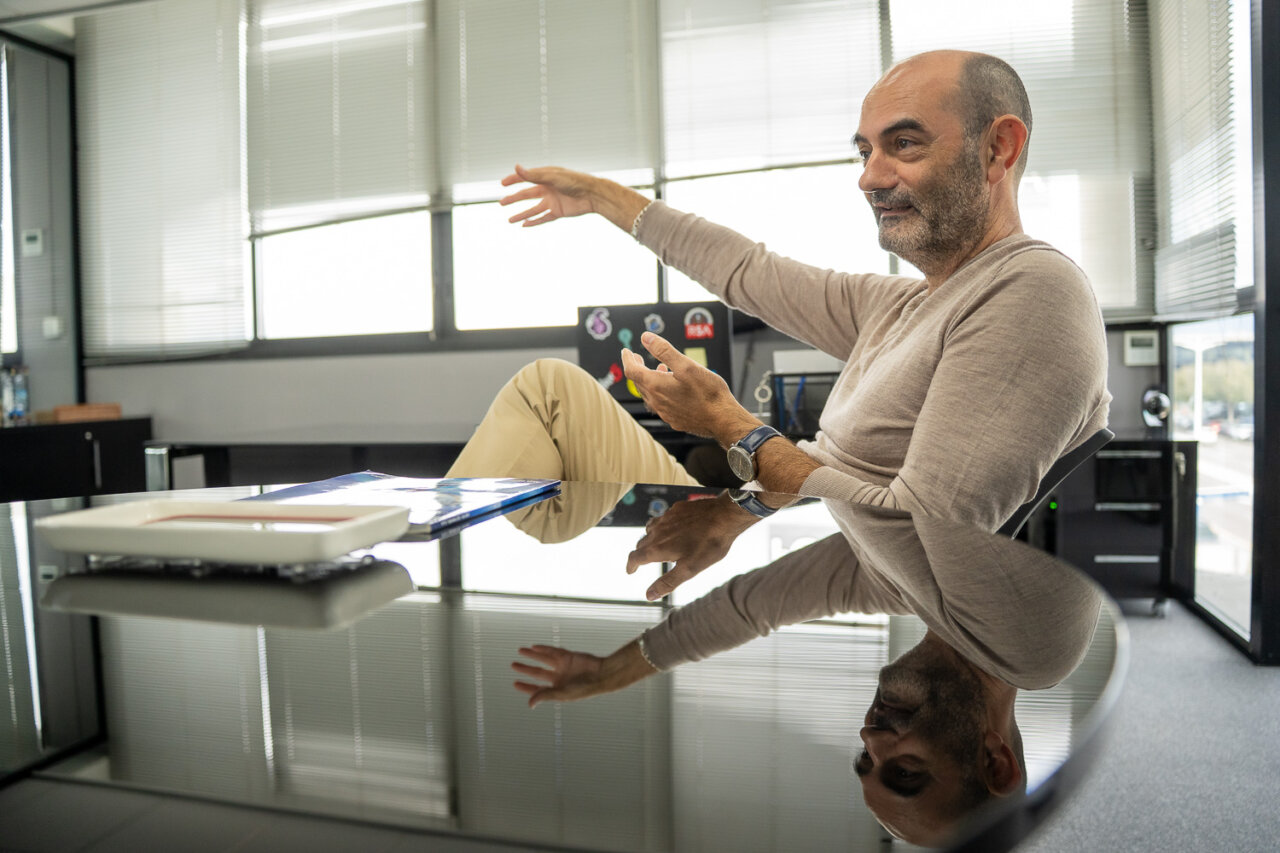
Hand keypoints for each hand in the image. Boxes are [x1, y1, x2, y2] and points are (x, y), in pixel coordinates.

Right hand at [499, 164, 648, 230]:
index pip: (525, 178)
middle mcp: (547, 188)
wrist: (592, 195)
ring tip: (509, 220)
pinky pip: (543, 218)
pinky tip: (524, 225)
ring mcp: (552, 201)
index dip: (513, 180)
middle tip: (501, 203)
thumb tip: (516, 167)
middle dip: (514, 199)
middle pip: (526, 195)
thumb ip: (533, 175)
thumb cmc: (574, 181)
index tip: (502, 184)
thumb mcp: (551, 177)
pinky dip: (534, 222)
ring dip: (521, 214)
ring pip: (533, 209)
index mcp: (545, 176)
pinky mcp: (558, 212)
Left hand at [512, 640, 656, 707]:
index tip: (515, 683)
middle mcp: (559, 678)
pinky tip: (533, 647)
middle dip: (526, 669)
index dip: (526, 686)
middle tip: (513, 665)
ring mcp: (563, 666)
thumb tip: (530, 704)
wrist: (602, 675)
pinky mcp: (568, 656)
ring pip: (544, 660)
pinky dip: (543, 649)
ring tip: (520, 651)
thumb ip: (545, 696)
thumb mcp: (562, 694)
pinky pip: (553, 651)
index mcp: (557, 690)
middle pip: (538, 672)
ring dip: (532, 656)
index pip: (538, 688)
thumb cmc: (584, 688)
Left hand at [621, 331, 758, 441]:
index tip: (626, 351)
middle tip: (637, 358)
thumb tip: (646, 338)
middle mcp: (657, 401)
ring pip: (649, 394)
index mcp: (656, 386)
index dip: (627, 359)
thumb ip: (664, 350)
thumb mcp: (686, 365)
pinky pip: (660, 404)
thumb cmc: (708, 393)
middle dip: (637, 368)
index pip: (632, 371)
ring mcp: (665, 412)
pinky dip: (659, 392)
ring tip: (658, 369)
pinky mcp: (674, 419)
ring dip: (649, 380)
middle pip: (639, 382)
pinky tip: (671, 388)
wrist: (723, 420)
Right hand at [626, 493, 757, 599]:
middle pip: (641, 543)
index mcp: (658, 548)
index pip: (635, 557)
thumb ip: (668, 582)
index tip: (631, 570)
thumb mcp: (689, 569)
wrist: (725, 516)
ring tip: (657, 544)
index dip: (631, 565)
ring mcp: (667, 517)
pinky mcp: (677, 508)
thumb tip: (649, 595)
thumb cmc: (709, 545)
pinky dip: (663, 526)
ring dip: (650, 538)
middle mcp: (658, 531)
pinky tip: (674, 528)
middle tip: (644, 561)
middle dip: (641, 553)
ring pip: (650, 528)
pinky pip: (663, 517)